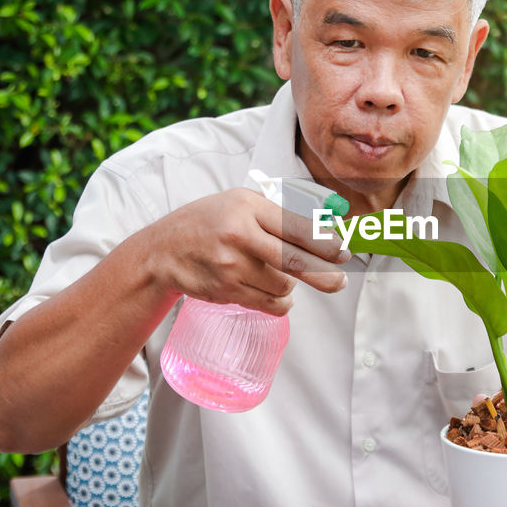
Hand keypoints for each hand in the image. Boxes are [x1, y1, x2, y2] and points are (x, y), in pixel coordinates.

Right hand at [148, 188, 348, 312]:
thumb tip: (326, 231)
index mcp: (247, 208)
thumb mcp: (240, 203)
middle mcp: (240, 235)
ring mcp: (231, 266)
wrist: (162, 251)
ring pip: (284, 285)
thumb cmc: (209, 222)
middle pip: (294, 261)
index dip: (326, 242)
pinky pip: (271, 303)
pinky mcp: (227, 291)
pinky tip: (275, 291)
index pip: (296, 227)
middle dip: (325, 273)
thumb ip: (278, 214)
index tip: (344, 251)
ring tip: (276, 272)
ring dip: (290, 284)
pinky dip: (281, 301)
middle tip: (340, 279)